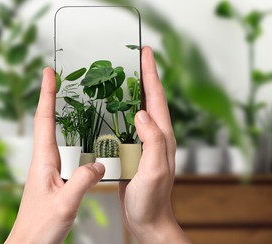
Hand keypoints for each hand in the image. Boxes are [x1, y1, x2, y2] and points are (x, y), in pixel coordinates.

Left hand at [5, 68, 104, 242]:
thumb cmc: (39, 227)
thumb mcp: (65, 204)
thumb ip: (83, 182)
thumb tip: (99, 163)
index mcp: (43, 161)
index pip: (44, 119)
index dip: (46, 94)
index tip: (48, 73)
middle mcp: (44, 160)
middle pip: (47, 121)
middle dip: (52, 96)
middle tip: (59, 77)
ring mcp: (49, 168)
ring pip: (56, 135)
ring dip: (60, 114)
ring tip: (70, 99)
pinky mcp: (55, 178)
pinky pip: (65, 151)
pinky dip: (72, 138)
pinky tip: (83, 141)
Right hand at [119, 47, 189, 242]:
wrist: (147, 219)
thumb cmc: (152, 199)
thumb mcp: (154, 169)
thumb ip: (153, 140)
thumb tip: (142, 112)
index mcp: (162, 136)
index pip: (157, 97)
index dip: (151, 73)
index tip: (146, 52)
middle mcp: (155, 136)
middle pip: (149, 98)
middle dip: (142, 75)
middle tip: (131, 57)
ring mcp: (143, 143)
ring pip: (137, 109)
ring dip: (130, 91)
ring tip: (118, 76)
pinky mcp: (133, 151)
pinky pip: (126, 125)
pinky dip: (119, 112)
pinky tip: (109, 109)